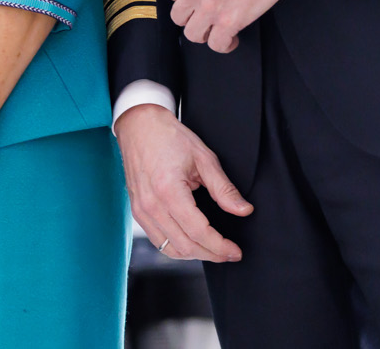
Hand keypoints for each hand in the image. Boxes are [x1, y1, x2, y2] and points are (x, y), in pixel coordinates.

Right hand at [116, 104, 249, 261]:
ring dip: (194, 254)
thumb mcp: (203, 157)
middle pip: (185, 246)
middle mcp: (151, 204)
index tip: (236, 251)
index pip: (198, 232)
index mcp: (168, 191)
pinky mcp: (136, 209)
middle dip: (211, 254)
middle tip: (229, 253)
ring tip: (213, 250)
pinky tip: (191, 242)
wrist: (138, 124)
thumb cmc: (169, 136)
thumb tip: (244, 210)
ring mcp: (141, 209)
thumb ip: (224, 188)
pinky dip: (176, 247)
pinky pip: (157, 240)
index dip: (220, 246)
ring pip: (169, 248)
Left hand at [167, 0, 299, 53]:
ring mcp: (210, 7)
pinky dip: (224, 45)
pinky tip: (231, 39)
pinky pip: (217, 43)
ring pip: (193, 34)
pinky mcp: (230, 21)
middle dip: (192, 18)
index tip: (193, 1)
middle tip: (205, 17)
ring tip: (216, 31)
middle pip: (179, 16)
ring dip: (205, 34)